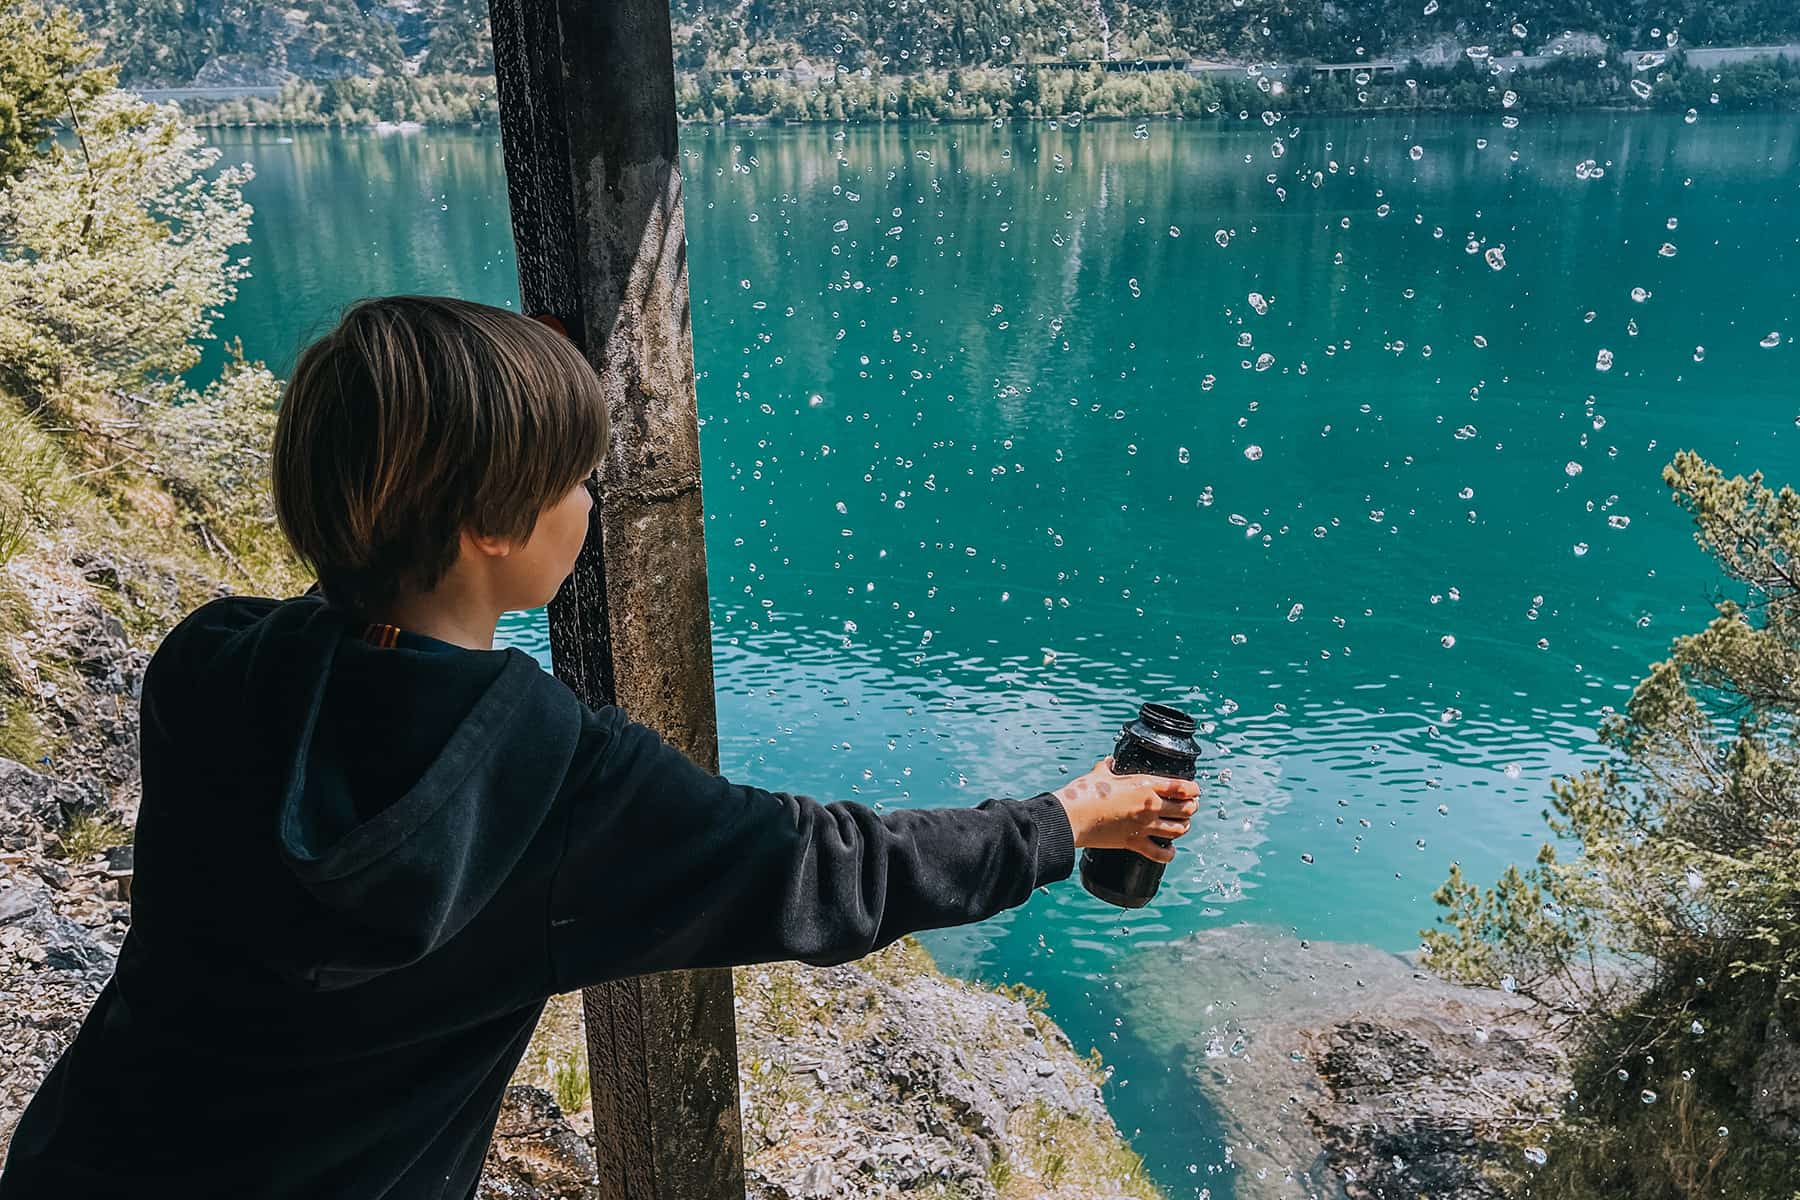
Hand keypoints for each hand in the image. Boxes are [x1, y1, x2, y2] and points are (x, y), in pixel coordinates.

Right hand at [1053, 757, 1200, 863]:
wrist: (1071, 817)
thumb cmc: (1084, 793)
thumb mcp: (1099, 774)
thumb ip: (1107, 767)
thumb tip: (1108, 762)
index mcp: (1145, 785)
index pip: (1183, 787)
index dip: (1194, 789)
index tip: (1194, 790)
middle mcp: (1150, 806)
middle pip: (1186, 809)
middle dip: (1191, 808)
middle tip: (1188, 807)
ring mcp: (1144, 826)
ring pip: (1179, 830)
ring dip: (1182, 828)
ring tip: (1180, 825)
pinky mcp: (1134, 843)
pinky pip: (1161, 854)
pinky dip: (1168, 853)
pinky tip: (1169, 850)